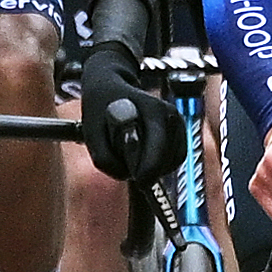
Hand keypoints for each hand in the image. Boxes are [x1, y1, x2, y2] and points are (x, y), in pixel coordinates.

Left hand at [81, 57, 179, 188]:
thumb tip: (126, 176)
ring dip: (156, 168)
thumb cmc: (100, 109)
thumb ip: (105, 159)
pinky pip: (176, 157)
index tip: (139, 182)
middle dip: (151, 171)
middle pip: (168, 157)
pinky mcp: (179, 130)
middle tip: (135, 176)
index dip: (149, 170)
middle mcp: (169, 114)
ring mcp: (176, 121)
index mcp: (151, 109)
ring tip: (135, 158)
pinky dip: (163, 165)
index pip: (158, 148)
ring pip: (174, 160)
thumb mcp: (92, 133)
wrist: (109, 89)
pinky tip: (146, 159)